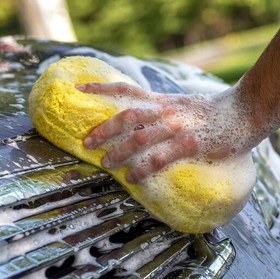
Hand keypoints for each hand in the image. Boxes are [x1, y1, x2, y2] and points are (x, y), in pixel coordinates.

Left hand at [76, 82, 251, 182]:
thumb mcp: (179, 102)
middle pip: (128, 116)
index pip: (126, 89)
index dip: (102, 87)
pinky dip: (143, 169)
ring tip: (106, 163)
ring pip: (140, 138)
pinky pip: (160, 158)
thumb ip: (159, 107)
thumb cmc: (206, 110)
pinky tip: (132, 178)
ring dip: (119, 152)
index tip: (80, 88)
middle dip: (104, 129)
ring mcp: (177, 128)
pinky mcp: (189, 145)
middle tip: (87, 142)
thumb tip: (139, 114)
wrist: (240, 112)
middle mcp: (165, 111)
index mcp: (161, 101)